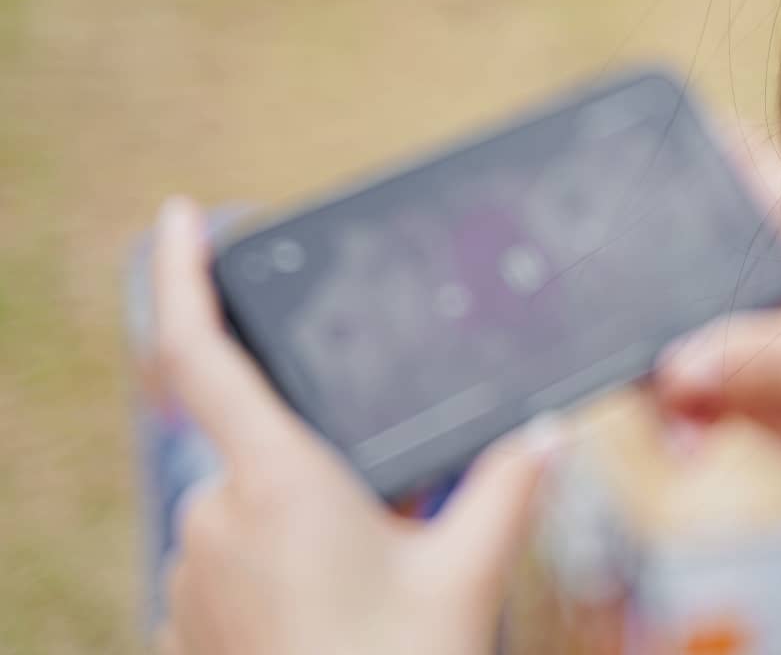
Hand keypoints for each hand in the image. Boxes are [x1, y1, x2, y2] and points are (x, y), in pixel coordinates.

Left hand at [148, 197, 561, 654]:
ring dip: (304, 519)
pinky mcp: (189, 625)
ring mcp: (191, 577)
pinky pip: (233, 564)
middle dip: (318, 458)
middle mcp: (212, 519)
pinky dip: (282, 565)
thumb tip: (550, 431)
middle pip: (256, 443)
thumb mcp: (466, 575)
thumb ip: (507, 489)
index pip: (198, 355)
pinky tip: (341, 609)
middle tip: (386, 514)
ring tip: (375, 576)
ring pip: (248, 508)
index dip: (179, 276)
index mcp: (275, 480)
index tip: (181, 217)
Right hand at [651, 133, 780, 654]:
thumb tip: (673, 371)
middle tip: (606, 329)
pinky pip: (672, 391)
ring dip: (652, 378)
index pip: (721, 152)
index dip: (666, 145)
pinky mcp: (733, 381)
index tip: (599, 163)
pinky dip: (672, 420)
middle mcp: (760, 258)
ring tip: (682, 421)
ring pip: (658, 327)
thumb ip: (756, 356)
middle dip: (630, 288)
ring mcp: (742, 320)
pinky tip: (693, 449)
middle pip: (665, 245)